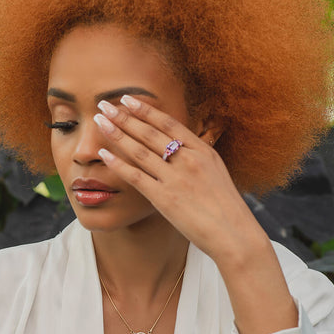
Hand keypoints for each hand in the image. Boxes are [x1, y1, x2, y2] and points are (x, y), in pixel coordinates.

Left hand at [94, 95, 265, 266]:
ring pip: (139, 150)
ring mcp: (176, 179)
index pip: (168, 123)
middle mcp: (188, 159)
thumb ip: (196, 155)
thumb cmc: (226, 205)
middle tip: (104, 105)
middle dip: (124, 117)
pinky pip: (136, 176)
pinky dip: (118, 164)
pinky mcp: (165, 199)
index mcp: (202, 150)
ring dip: (117, 134)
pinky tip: (104, 153)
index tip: (127, 99)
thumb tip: (177, 144)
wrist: (234, 233)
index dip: (145, 109)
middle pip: (149, 133)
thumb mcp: (215, 170)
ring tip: (99, 122)